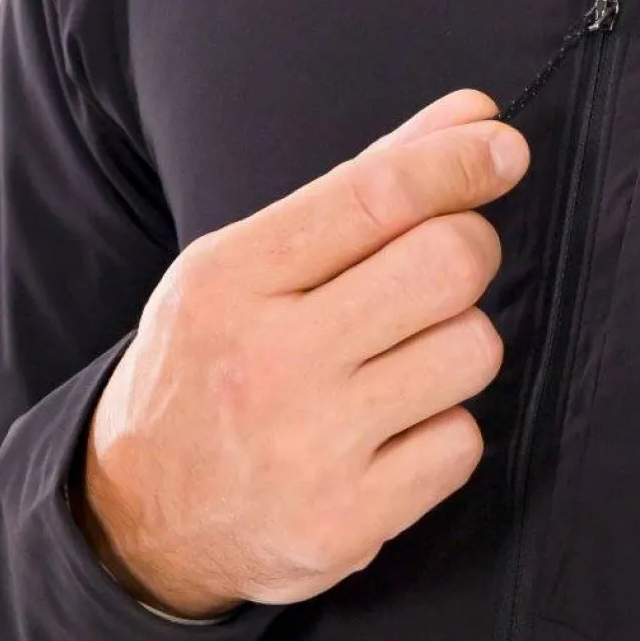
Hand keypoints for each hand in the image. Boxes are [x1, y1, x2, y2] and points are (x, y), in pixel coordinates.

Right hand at [70, 87, 528, 618]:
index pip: (378, 195)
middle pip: (448, 265)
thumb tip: (475, 116)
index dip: (458, 161)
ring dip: (456, 343)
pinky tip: (389, 431)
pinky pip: (463, 442)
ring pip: (472, 350)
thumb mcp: (252, 257)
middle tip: (444, 264)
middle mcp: (269, 364)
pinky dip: (443, 428)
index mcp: (232, 278)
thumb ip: (366, 181)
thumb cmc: (215, 358)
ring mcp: (309, 451)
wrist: (136, 518)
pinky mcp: (345, 525)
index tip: (503, 147)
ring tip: (399, 359)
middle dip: (469, 248)